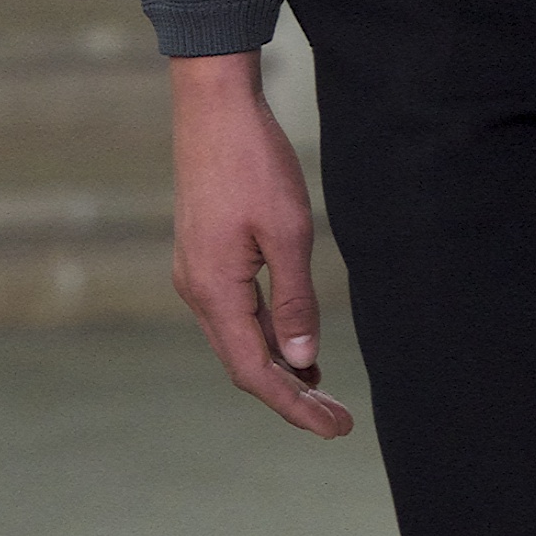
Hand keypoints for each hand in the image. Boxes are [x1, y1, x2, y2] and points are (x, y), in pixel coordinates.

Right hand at [167, 54, 354, 436]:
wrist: (213, 107)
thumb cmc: (254, 162)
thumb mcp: (287, 233)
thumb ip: (294, 302)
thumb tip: (302, 362)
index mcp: (215, 290)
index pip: (255, 371)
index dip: (295, 406)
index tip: (335, 428)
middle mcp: (197, 290)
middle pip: (243, 364)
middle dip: (290, 397)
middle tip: (338, 421)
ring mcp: (196, 273)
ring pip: (237, 341)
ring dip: (278, 370)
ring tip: (322, 394)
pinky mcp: (204, 256)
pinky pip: (234, 314)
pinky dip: (265, 338)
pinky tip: (294, 346)